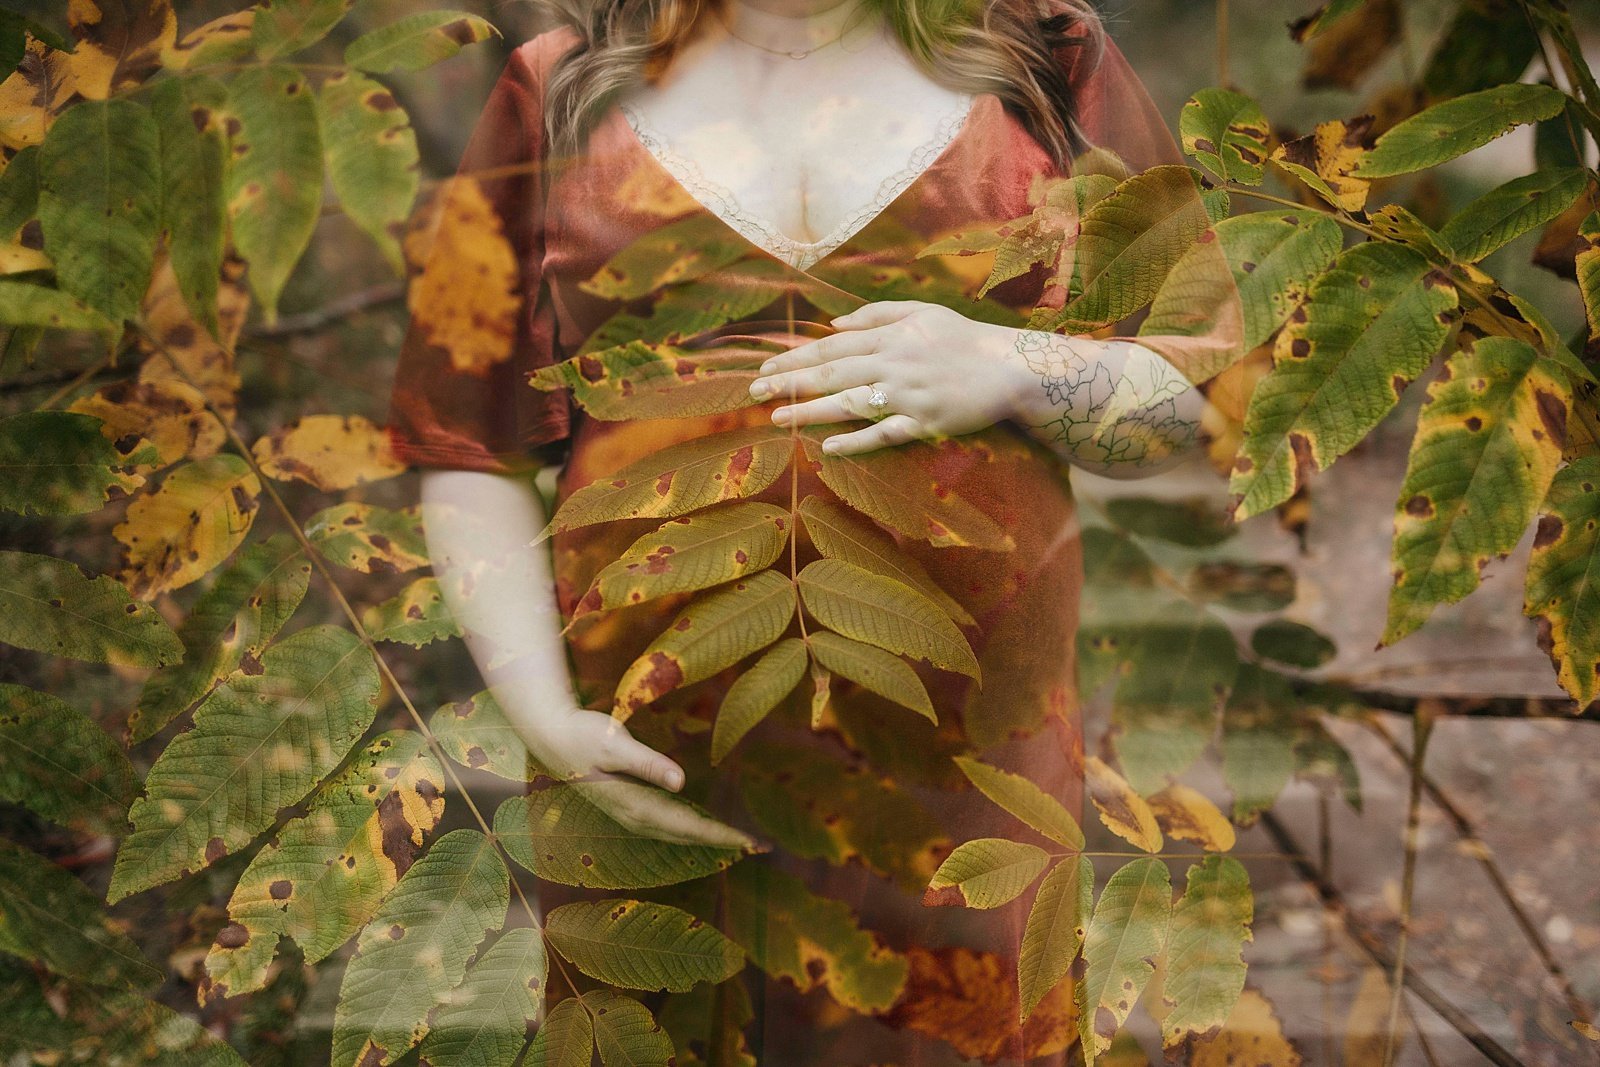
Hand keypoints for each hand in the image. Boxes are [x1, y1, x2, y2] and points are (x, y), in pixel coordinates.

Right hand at [511, 702, 758, 850]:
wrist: (550, 738)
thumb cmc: (582, 736)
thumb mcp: (614, 744)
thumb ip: (647, 763)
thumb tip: (681, 782)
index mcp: (635, 805)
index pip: (688, 827)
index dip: (720, 835)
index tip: (749, 842)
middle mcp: (634, 817)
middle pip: (687, 836)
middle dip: (722, 842)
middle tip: (759, 848)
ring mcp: (630, 814)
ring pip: (677, 834)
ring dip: (708, 838)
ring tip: (739, 843)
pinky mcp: (628, 806)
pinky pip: (667, 826)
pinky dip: (690, 830)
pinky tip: (702, 830)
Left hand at [747, 300, 1028, 455]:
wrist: (1010, 367)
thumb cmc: (963, 339)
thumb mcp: (921, 312)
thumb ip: (876, 314)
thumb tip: (833, 324)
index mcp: (889, 336)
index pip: (831, 347)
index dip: (794, 358)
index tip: (764, 368)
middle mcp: (893, 363)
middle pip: (832, 373)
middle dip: (789, 382)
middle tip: (753, 392)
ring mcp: (908, 395)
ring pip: (850, 403)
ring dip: (811, 411)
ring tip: (777, 419)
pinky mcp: (926, 422)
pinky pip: (885, 433)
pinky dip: (857, 441)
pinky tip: (829, 448)